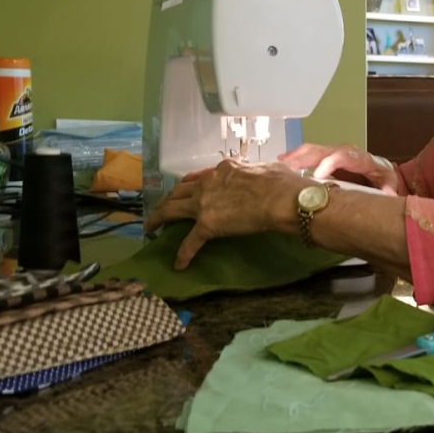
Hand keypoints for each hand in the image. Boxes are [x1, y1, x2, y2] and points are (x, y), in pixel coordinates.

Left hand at [144, 159, 299, 268]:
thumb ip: (261, 172)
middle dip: (167, 199)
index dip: (191, 183)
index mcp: (223, 169)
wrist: (282, 199)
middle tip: (161, 208)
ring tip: (151, 227)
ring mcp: (204, 204)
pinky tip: (178, 264)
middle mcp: (207, 183)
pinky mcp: (207, 226)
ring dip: (159, 217)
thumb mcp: (268, 168)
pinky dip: (183, 253)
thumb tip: (271, 174)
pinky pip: (190, 242)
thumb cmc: (282, 182)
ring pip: (171, 209)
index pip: (201, 176)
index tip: (187, 188)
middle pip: (178, 190)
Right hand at [278, 144, 404, 194]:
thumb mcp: (390, 185)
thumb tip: (389, 194)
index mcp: (362, 159)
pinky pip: (310, 156)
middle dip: (306, 157)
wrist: (385, 178)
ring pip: (314, 151)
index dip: (330, 162)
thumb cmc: (386, 182)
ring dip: (297, 156)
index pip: (344, 156)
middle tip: (288, 166)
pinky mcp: (328, 161)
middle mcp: (347, 153)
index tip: (316, 175)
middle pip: (324, 150)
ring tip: (280, 164)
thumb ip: (388, 189)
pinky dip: (296, 159)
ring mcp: (336, 155)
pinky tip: (283, 164)